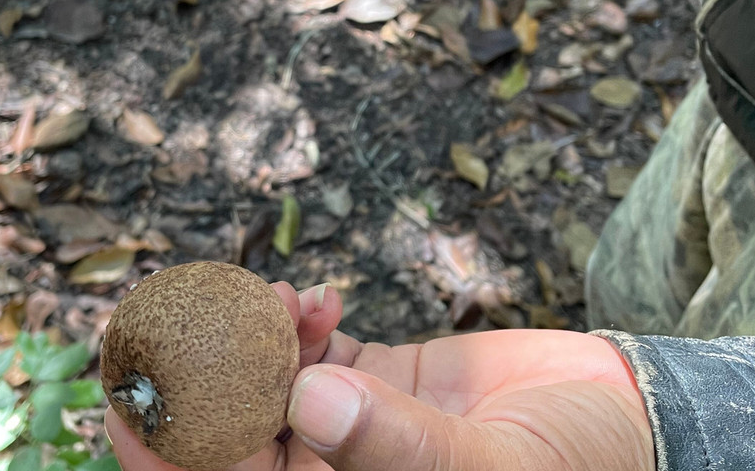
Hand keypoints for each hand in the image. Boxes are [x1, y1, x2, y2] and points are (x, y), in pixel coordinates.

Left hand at [106, 285, 655, 470]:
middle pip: (225, 430)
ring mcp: (344, 428)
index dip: (163, 449)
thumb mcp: (492, 470)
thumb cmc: (574, 468)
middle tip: (184, 312)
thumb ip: (399, 447)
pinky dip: (297, 319)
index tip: (130, 391)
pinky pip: (307, 348)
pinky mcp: (369, 381)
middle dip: (200, 371)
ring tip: (286, 304)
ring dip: (254, 336)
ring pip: (259, 381)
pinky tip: (319, 300)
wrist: (623, 419)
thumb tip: (309, 400)